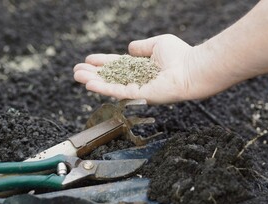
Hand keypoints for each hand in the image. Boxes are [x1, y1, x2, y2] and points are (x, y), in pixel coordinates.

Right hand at [73, 34, 199, 103]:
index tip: (89, 59)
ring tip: (76, 76)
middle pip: (111, 77)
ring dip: (93, 81)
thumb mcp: (157, 44)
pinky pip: (118, 92)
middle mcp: (138, 79)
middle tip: (76, 70)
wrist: (191, 69)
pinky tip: (89, 84)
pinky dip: (103, 88)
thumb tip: (129, 48)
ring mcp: (138, 89)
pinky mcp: (139, 95)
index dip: (103, 62)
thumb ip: (142, 46)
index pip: (118, 65)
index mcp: (141, 67)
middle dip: (93, 73)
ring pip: (110, 85)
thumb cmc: (179, 55)